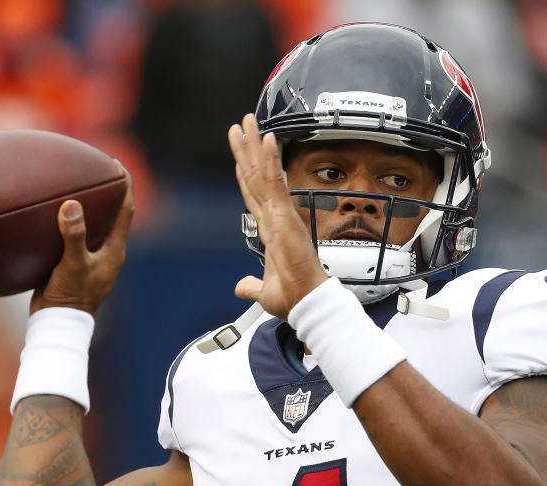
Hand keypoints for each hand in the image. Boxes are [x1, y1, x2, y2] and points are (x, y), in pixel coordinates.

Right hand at [30, 164, 134, 315]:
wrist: (59, 323)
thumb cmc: (71, 296)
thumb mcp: (73, 264)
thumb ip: (74, 236)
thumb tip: (72, 205)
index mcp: (114, 249)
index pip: (126, 210)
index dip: (125, 186)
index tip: (118, 165)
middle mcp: (106, 251)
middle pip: (113, 214)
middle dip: (107, 191)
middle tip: (95, 169)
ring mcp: (91, 258)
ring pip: (93, 225)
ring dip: (88, 206)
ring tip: (74, 185)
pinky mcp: (75, 264)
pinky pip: (75, 236)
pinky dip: (68, 222)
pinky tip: (50, 213)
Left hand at [228, 113, 327, 318]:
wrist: (306, 301)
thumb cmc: (294, 297)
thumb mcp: (264, 291)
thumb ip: (250, 286)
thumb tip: (240, 287)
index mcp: (272, 232)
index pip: (255, 197)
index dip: (246, 175)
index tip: (240, 157)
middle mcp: (276, 218)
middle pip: (256, 177)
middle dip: (247, 150)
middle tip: (241, 125)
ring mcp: (281, 214)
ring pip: (263, 172)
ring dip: (254, 145)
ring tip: (246, 122)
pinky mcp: (285, 216)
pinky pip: (275, 182)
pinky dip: (270, 159)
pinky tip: (267, 139)